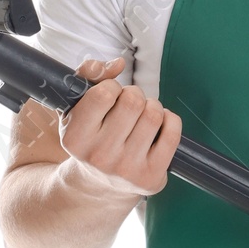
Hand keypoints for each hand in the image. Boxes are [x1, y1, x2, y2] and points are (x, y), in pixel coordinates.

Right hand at [59, 58, 181, 197]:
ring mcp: (126, 169)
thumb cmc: (91, 137)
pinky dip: (171, 120)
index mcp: (76, 138)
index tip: (110, 96)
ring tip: (143, 115)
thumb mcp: (76, 107)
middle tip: (130, 104)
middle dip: (135, 94)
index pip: (104, 93)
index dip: (111, 86)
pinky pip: (172, 134)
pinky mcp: (150, 177)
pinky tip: (160, 125)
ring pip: (154, 114)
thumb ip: (87, 75)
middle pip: (133, 101)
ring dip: (152, 106)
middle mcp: (99, 156)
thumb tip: (117, 63)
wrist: (100, 184)